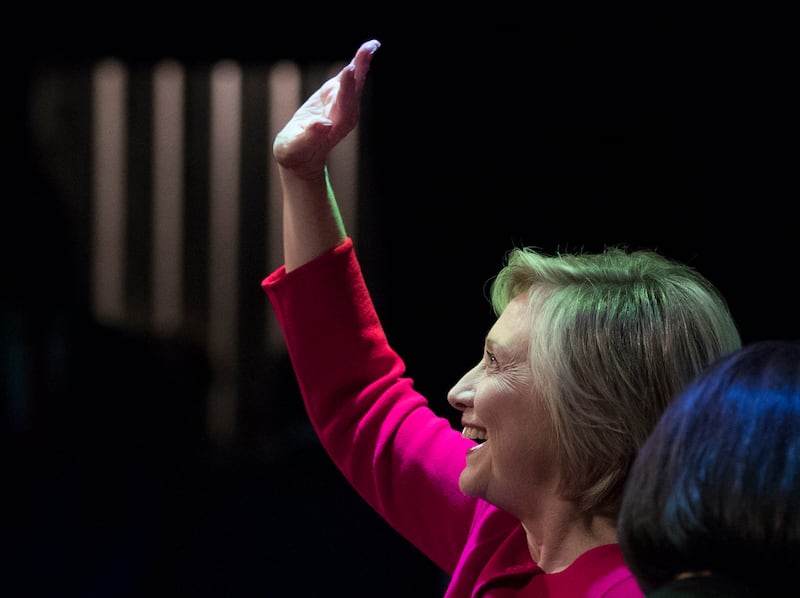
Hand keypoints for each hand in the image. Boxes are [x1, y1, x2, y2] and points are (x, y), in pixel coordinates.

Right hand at [273, 39, 379, 180]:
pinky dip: (358, 63)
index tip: (349, 70)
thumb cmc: (295, 151)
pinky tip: (366, 49)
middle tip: (370, 48)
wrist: (300, 154)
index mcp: (336, 126)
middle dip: (361, 69)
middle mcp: (344, 115)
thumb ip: (310, 136)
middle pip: (354, 90)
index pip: (343, 104)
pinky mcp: (338, 97)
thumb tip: (324, 125)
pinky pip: (350, 78)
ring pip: (355, 81)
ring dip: (363, 62)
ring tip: (372, 44)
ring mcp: (343, 105)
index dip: (346, 87)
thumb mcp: (296, 146)